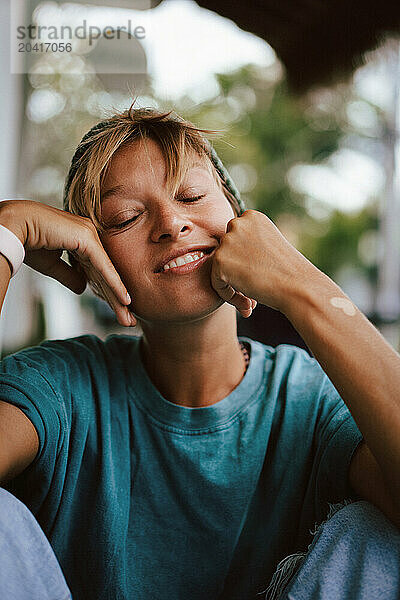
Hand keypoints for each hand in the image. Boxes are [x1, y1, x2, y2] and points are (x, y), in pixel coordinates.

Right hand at [0, 199, 134, 326]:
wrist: (14, 227)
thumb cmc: (28, 242)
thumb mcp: (52, 265)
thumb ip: (69, 276)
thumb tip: (83, 289)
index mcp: (82, 238)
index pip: (98, 270)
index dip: (107, 291)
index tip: (117, 310)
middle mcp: (89, 234)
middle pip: (106, 273)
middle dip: (117, 298)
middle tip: (128, 319)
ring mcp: (90, 234)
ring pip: (107, 272)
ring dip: (118, 297)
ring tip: (128, 318)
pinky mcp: (86, 237)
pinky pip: (103, 266)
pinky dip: (114, 284)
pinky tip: (124, 299)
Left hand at [211, 209, 315, 314]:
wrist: (298, 287)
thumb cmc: (289, 272)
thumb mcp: (269, 246)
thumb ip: (249, 245)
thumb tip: (231, 258)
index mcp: (252, 217)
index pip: (235, 241)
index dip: (243, 262)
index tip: (258, 277)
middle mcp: (238, 224)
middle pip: (225, 254)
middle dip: (236, 274)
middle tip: (253, 293)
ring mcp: (227, 241)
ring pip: (219, 269)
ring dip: (232, 286)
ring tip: (251, 301)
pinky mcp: (220, 260)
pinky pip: (216, 283)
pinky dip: (228, 296)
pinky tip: (247, 304)